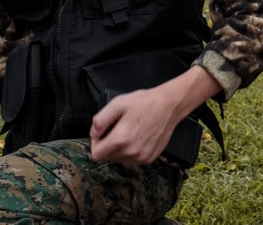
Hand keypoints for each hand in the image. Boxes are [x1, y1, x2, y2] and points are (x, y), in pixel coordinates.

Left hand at [88, 65, 220, 166]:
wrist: (169, 105)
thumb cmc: (144, 102)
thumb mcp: (117, 104)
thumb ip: (100, 120)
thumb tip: (93, 134)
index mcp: (121, 139)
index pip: (97, 154)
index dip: (97, 142)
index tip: (104, 132)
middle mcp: (131, 152)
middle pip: (108, 157)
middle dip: (109, 144)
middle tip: (119, 128)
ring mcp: (142, 157)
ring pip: (120, 159)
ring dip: (121, 149)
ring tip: (131, 131)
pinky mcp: (150, 158)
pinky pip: (133, 160)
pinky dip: (132, 151)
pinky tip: (139, 137)